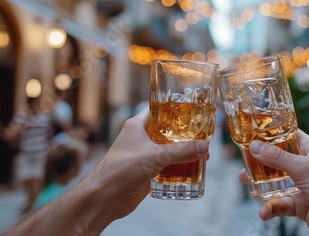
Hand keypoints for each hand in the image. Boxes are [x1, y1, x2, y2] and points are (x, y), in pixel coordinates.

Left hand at [4, 109, 208, 234]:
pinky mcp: (146, 171)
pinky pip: (167, 166)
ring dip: (185, 152)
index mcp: (137, 126)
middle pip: (168, 131)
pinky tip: (193, 170)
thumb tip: (204, 147)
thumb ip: (181, 151)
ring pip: (169, 149)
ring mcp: (143, 155)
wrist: (104, 199)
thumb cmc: (122, 170)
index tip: (194, 110)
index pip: (159, 110)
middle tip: (204, 135)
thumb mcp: (155, 156)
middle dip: (186, 134)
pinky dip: (179, 167)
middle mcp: (140, 138)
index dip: (176, 109)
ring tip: (204, 154)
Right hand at [239, 130, 308, 235]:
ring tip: (245, 183)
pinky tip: (264, 211)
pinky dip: (271, 207)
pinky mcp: (303, 205)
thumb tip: (255, 146)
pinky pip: (282, 203)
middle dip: (260, 162)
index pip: (289, 135)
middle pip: (279, 160)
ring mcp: (305, 186)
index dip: (272, 134)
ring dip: (262, 185)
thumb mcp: (305, 170)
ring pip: (277, 182)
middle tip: (244, 162)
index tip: (253, 134)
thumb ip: (278, 158)